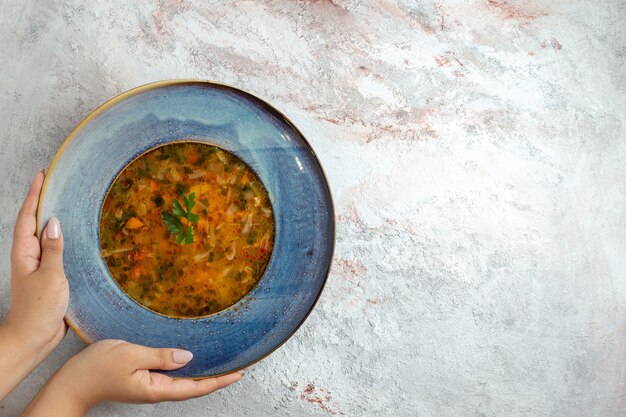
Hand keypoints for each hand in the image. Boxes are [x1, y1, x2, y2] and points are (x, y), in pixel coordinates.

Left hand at [0, 170, 68, 398]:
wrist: (34, 337)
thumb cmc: (39, 308)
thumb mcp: (50, 276)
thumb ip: (53, 249)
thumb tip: (54, 221)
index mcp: (24, 252)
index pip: (28, 216)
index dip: (34, 195)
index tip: (42, 175)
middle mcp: (29, 255)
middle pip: (33, 221)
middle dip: (40, 200)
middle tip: (53, 181)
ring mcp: (38, 264)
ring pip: (44, 234)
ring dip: (51, 217)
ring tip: (64, 201)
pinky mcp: (49, 274)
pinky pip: (55, 249)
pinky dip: (62, 237)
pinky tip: (73, 235)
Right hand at [22, 340, 242, 415]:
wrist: (72, 381)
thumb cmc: (96, 369)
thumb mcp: (131, 356)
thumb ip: (160, 357)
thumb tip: (188, 357)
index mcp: (156, 388)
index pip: (195, 388)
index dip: (219, 381)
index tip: (238, 374)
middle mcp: (157, 389)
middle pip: (193, 386)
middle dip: (216, 378)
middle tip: (237, 365)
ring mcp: (150, 385)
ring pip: (183, 381)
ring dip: (203, 372)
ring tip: (222, 361)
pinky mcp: (143, 378)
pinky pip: (170, 374)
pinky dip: (186, 367)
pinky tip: (191, 357)